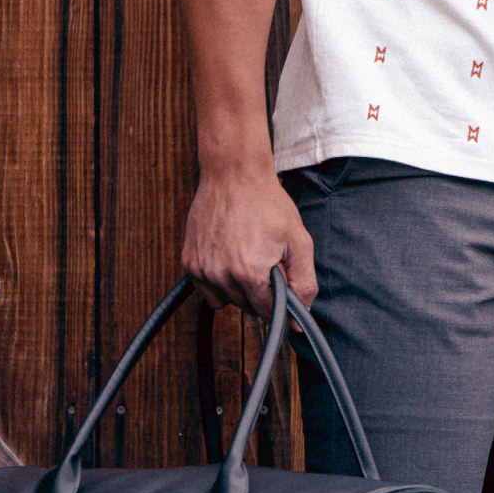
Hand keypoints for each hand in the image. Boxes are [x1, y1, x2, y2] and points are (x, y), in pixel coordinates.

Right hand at [181, 164, 316, 319]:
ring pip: (227, 301)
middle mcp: (221, 276)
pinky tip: (228, 257)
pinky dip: (220, 281)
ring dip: (240, 288)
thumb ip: (304, 283)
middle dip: (261, 291)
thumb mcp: (299, 241)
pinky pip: (208, 291)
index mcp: (249, 274)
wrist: (233, 174)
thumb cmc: (268, 204)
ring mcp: (202, 270)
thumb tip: (300, 319)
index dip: (280, 298)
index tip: (281, 278)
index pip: (268, 312)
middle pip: (248, 308)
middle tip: (264, 259)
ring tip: (245, 255)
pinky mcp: (189, 263)